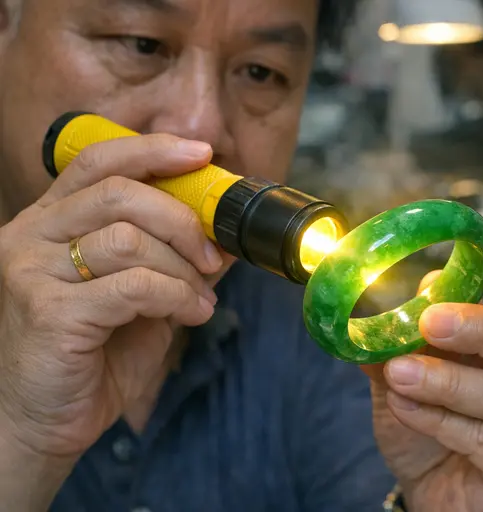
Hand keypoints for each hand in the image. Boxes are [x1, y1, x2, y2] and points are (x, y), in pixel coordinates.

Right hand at [0, 134, 235, 464]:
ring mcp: (32, 271)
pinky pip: (133, 286)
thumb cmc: (91, 355)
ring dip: (183, 269)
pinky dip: (176, 297)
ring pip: (130, 240)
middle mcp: (30, 235)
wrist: (42, 421)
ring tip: (201, 297)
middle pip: (120, 193)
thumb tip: (221, 232)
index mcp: (50, 220)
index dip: (154, 150)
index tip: (203, 153)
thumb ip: (167, 258)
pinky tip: (191, 315)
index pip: (98, 160)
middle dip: (183, 221)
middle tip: (213, 255)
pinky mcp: (47, 311)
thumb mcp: (136, 294)